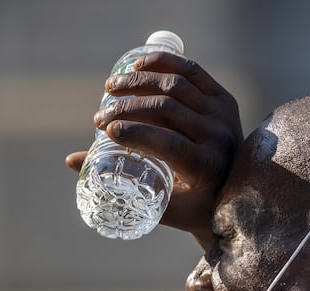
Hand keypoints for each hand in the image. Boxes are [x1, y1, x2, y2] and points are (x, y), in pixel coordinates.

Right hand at [65, 52, 242, 247]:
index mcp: (206, 167)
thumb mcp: (162, 205)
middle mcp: (219, 138)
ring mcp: (223, 116)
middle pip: (167, 109)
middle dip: (127, 108)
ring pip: (176, 86)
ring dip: (138, 82)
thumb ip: (120, 185)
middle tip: (99, 118)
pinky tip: (138, 65)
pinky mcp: (224, 101)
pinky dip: (164, 63)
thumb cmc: (195, 207)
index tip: (105, 130)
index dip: (135, 132)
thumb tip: (71, 160)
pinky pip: (193, 72)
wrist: (238, 195)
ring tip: (110, 89)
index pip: (168, 142)